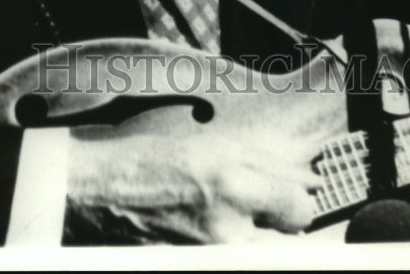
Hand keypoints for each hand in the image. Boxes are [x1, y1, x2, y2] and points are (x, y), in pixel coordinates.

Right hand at [65, 123, 321, 243]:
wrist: (99, 195)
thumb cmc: (152, 162)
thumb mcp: (213, 147)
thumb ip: (269, 164)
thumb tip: (310, 182)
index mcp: (230, 185)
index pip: (298, 209)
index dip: (293, 200)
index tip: (282, 196)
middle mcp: (225, 230)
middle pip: (288, 242)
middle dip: (276, 224)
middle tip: (253, 209)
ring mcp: (210, 260)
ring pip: (264, 257)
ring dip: (256, 240)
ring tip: (228, 221)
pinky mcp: (196, 270)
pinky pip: (236, 262)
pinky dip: (233, 249)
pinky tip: (212, 233)